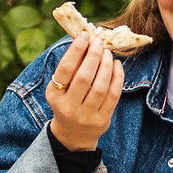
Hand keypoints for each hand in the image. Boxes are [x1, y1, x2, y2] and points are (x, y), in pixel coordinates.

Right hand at [46, 36, 123, 151]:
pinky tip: (116, 65)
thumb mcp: (60, 88)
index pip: (65, 70)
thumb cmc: (67, 103)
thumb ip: (70, 68)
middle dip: (93, 56)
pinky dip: (117, 77)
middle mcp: (69, 107)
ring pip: (100, 86)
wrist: (73, 136)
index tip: (85, 36)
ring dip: (106, 65)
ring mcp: (86, 116)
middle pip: (84, 77)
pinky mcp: (102, 120)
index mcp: (55, 96)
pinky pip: (113, 95)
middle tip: (99, 42)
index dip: (75, 50)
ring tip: (107, 53)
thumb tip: (85, 41)